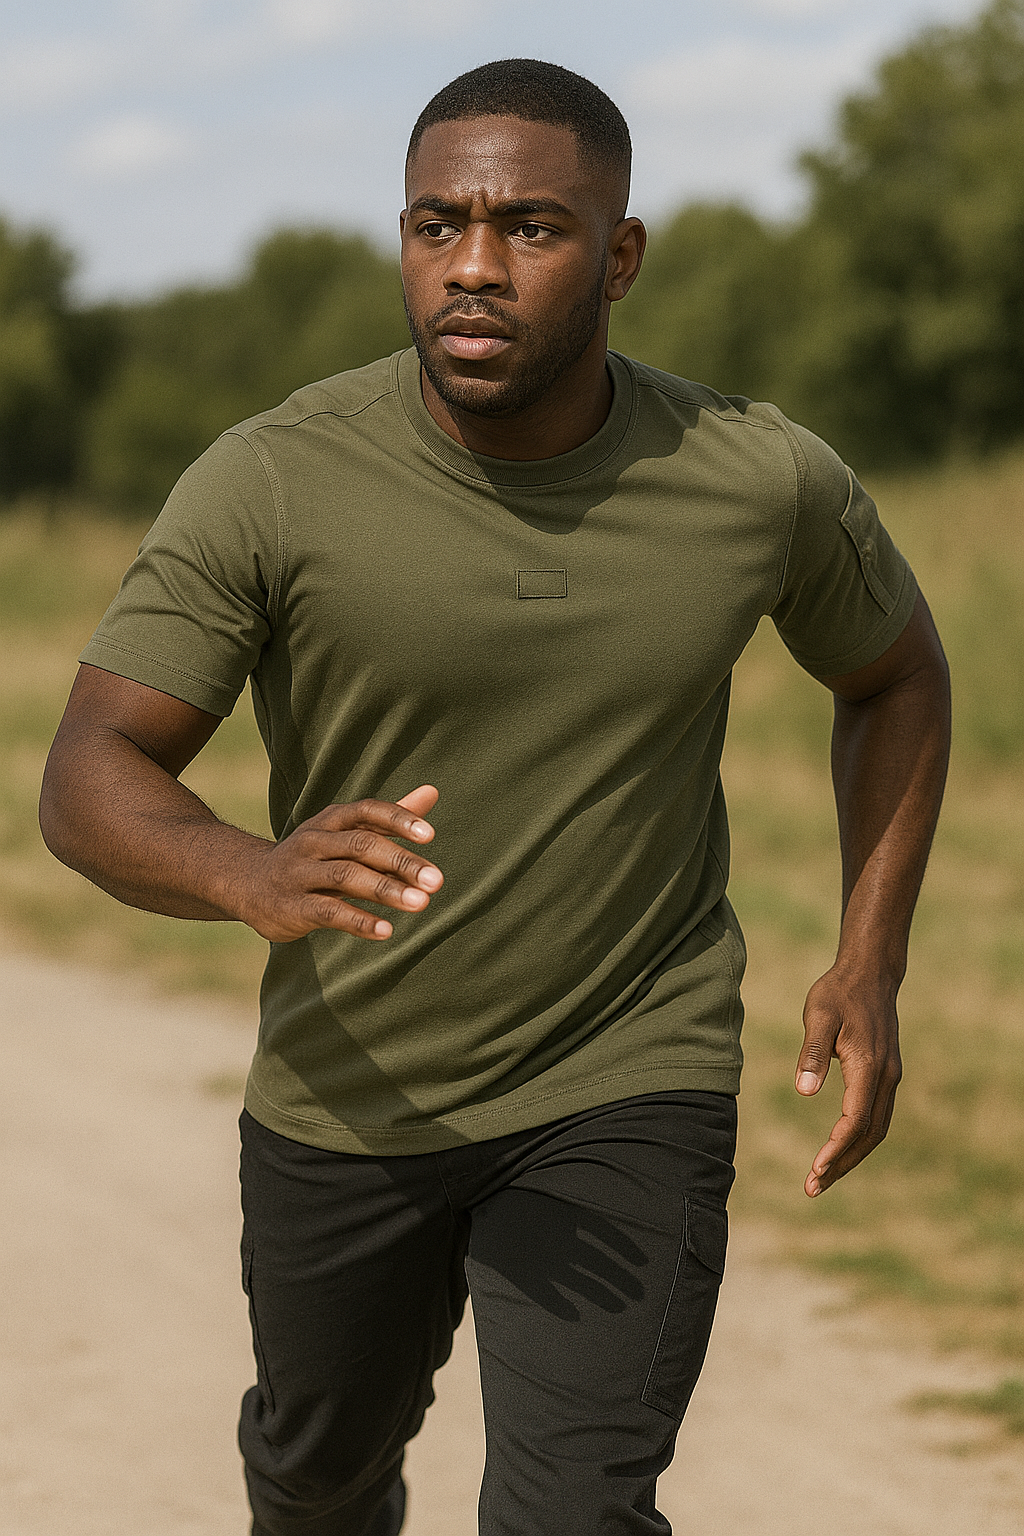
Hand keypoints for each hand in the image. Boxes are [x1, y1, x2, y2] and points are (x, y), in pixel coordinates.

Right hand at [236, 785, 442, 942]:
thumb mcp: (345, 833)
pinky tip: (386, 931)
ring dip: (385, 890)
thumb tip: (432, 792)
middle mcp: (314, 841)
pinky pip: (327, 912)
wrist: (246, 882)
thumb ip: (388, 819)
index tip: (430, 835)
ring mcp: (300, 873)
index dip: (398, 820)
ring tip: (421, 904)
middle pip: (360, 845)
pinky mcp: (292, 907)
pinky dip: (358, 921)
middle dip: (401, 862)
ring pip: (345, 877)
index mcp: (331, 820)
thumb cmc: (313, 856)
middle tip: (436, 880)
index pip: (367, 811)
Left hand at [794, 966, 902, 1196]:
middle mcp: (886, 1077)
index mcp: (869, 1067)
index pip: (854, 1120)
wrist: (870, 974)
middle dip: (842, 1164)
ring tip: (822, 1177)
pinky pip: (876, 1116)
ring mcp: (890, 1077)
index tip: (815, 1170)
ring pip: (876, 1129)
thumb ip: (811, 1053)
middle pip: (869, 1135)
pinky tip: (840, 1147)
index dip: (836, 1149)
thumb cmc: (838, 993)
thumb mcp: (817, 1016)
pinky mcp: (886, 1074)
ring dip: (851, 1155)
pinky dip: (859, 1138)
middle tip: (813, 1187)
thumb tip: (803, 1091)